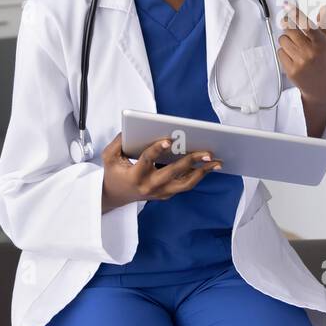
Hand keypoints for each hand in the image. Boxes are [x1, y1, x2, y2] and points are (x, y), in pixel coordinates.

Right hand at [99, 132, 222, 212]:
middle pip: (173, 173)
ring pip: (185, 184)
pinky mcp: (167, 194)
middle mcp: (149, 186)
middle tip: (206, 152)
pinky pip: (185, 185)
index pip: (148, 160)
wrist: (115, 196)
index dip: (157, 150)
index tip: (169, 140)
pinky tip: (209, 165)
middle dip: (191, 161)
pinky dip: (198, 175)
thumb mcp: (109, 156)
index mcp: (135, 176)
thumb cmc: (114, 173)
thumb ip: (118, 142)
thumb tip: (131, 129)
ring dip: (202, 172)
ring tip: (216, 162)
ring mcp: (160, 192)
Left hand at [277, 3, 325, 107]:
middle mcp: (310, 52)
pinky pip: (280, 53)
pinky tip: (294, 57)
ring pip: (283, 40)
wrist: (322, 88)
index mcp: (321, 44)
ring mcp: (300, 62)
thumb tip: (322, 10)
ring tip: (296, 47)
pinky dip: (284, 53)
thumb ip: (324, 26)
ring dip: (286, 41)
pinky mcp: (291, 70)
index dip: (296, 13)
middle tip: (293, 30)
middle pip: (290, 30)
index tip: (288, 6)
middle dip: (289, 28)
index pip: (306, 24)